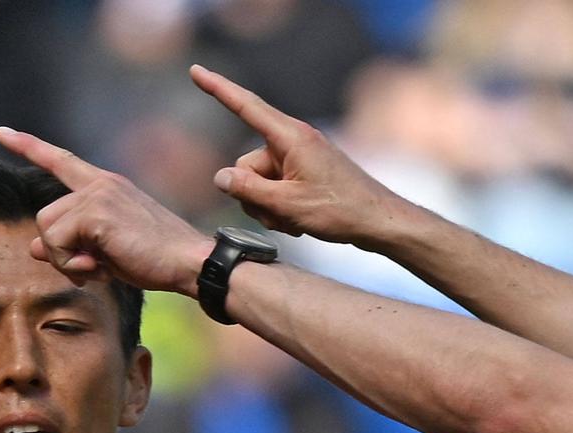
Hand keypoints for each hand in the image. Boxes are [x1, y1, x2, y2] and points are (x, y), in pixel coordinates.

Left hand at [0, 126, 214, 294]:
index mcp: (106, 186)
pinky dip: (70, 264)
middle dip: (58, 251)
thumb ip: (71, 244)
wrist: (189, 263)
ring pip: (46, 229)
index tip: (3, 133)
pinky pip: (56, 243)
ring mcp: (97, 194)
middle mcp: (100, 183)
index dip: (29, 146)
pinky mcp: (95, 212)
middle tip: (89, 269)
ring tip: (96, 269)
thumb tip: (32, 247)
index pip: (61, 161)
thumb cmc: (155, 259)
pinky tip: (98, 270)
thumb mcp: (107, 251)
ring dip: (63, 260)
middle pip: (45, 215)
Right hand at [191, 64, 414, 248]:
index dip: (217, 89)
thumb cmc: (340, 210)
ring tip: (293, 220)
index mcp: (290, 137)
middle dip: (252, 193)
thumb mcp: (288, 205)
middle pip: (246, 164)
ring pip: (258, 181)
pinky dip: (280, 207)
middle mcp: (292, 141)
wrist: (378, 221)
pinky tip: (299, 221)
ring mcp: (298, 157)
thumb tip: (220, 177)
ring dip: (267, 206)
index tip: (194, 70)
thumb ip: (249, 190)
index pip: (245, 107)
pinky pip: (275, 188)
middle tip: (279, 215)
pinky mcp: (303, 173)